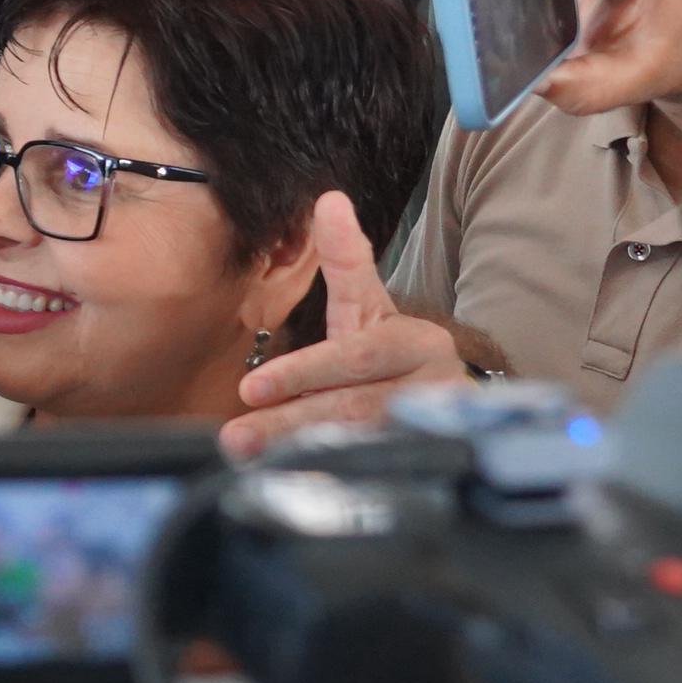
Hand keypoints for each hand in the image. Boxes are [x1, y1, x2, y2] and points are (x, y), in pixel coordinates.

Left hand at [219, 189, 470, 456]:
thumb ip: (346, 259)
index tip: (249, 388)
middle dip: (290, 421)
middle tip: (235, 437)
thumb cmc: (391, 349)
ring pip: (360, 445)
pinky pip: (373, 474)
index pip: (353, 356)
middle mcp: (429, 387)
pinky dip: (331, 478)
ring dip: (302, 454)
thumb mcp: (369, 304)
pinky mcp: (426, 464)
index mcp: (413, 341)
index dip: (303, 373)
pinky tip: (290, 482)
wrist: (446, 398)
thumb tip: (328, 199)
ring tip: (249, 460)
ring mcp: (431, 432)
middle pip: (352, 407)